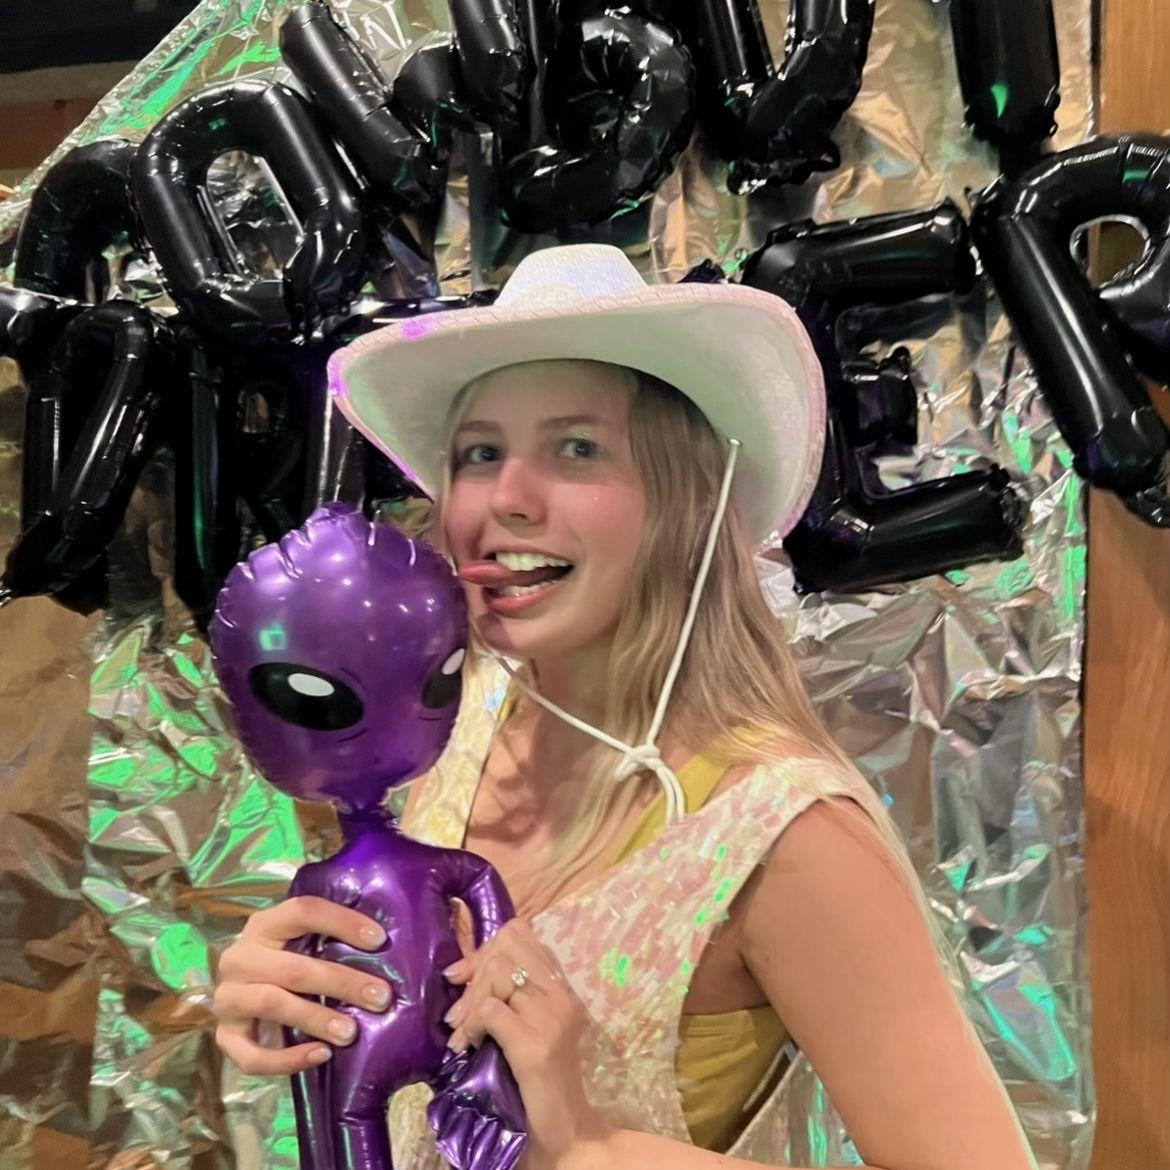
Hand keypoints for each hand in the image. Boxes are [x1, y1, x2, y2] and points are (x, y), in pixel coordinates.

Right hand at [214, 895, 393, 1074]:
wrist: (239, 993)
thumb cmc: (283, 961)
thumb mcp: (300, 942)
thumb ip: (329, 940)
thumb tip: (387, 948)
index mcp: (263, 925)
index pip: (303, 912)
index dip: (341, 922)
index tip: (379, 940)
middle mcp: (240, 958)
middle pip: (293, 968)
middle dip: (341, 983)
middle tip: (380, 998)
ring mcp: (228, 998)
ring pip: (272, 1004)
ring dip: (315, 1018)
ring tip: (351, 1032)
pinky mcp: (225, 1036)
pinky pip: (251, 1055)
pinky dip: (287, 1059)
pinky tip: (321, 1056)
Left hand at [444, 918, 615, 1169]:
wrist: (566, 1131)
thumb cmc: (541, 1080)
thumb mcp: (528, 1025)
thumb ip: (508, 994)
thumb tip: (458, 971)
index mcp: (563, 986)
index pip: (520, 933)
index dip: (487, 948)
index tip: (465, 976)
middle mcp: (561, 995)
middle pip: (506, 948)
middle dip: (475, 973)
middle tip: (461, 1010)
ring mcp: (551, 1017)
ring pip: (497, 974)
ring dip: (471, 1000)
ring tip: (463, 1030)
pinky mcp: (534, 1045)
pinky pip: (489, 1010)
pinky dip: (470, 1026)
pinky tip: (467, 1046)